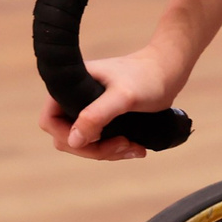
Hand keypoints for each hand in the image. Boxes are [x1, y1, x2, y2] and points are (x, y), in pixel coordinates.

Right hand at [38, 43, 187, 162]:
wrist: (170, 70)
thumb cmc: (148, 77)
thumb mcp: (123, 97)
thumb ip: (97, 115)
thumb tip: (73, 140)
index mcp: (70, 86)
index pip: (50, 121)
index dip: (69, 136)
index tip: (98, 137)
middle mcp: (75, 97)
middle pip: (67, 137)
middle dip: (94, 148)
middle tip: (123, 144)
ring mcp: (89, 108)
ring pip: (84, 143)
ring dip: (107, 151)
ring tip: (134, 148)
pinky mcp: (103, 117)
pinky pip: (98, 142)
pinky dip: (114, 148)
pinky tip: (135, 147)